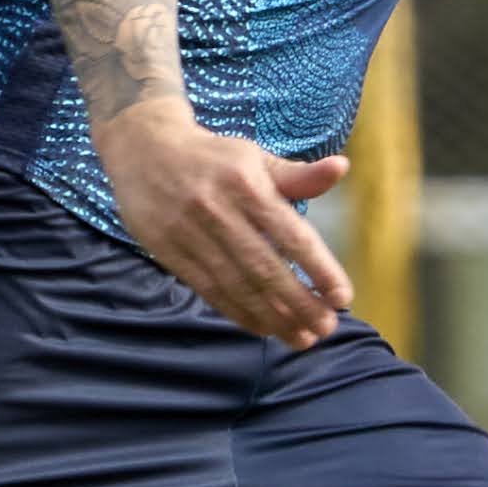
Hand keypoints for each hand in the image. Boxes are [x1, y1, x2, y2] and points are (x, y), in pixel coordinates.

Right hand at [97, 101, 351, 347]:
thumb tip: (341, 167)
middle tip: (326, 329)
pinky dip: (239, 313)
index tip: (342, 297)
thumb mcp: (255, 158)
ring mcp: (190, 235)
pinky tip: (263, 329)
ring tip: (301, 338)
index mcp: (246, 185)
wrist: (144, 149)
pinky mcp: (170, 253)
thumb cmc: (214, 158)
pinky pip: (209, 290)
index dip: (318, 269)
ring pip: (237, 286)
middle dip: (299, 304)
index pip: (290, 235)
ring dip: (273, 318)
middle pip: (264, 268)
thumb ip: (298, 175)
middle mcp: (218, 211)